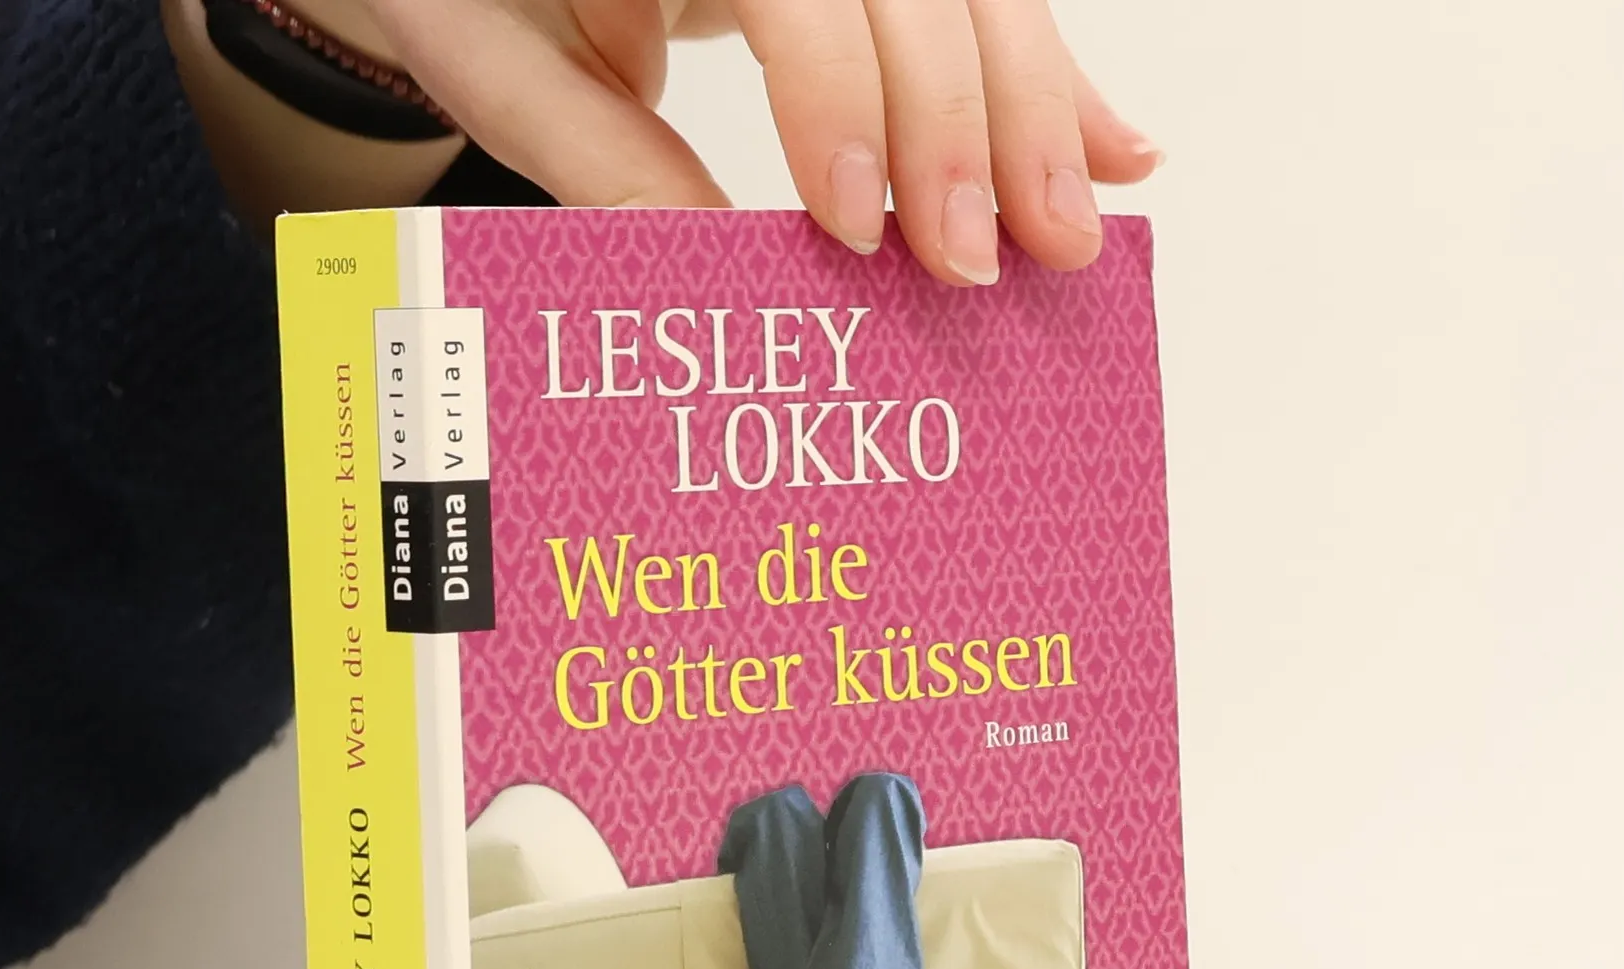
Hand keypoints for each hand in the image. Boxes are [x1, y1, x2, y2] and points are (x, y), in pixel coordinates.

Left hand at [361, 0, 1161, 282]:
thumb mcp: (509, 70)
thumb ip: (606, 162)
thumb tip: (728, 286)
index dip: (842, 95)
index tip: (858, 226)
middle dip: (964, 122)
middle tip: (982, 263)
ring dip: (1035, 112)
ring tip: (1072, 231)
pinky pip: (978, 1)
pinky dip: (1047, 80)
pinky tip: (1114, 148)